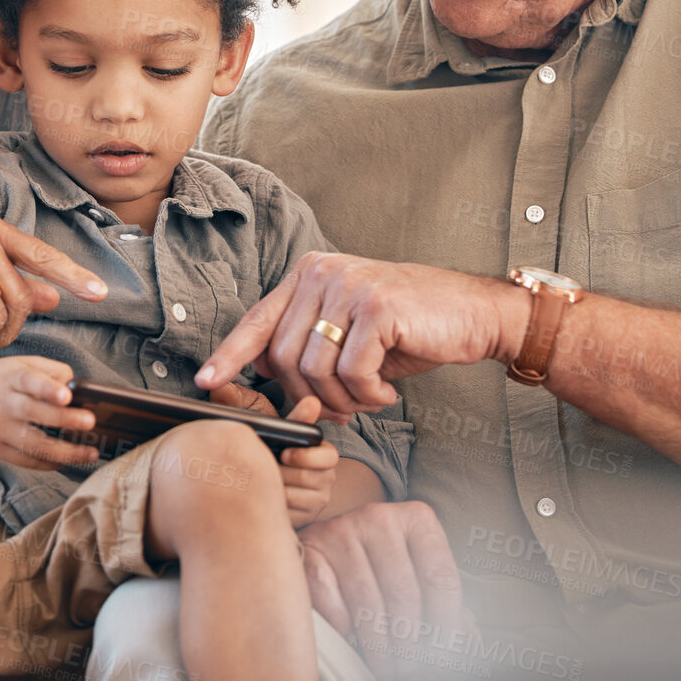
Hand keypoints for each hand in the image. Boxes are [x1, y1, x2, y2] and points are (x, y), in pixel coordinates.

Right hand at [0, 356, 101, 470]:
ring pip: (33, 444)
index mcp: (10, 377)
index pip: (29, 381)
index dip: (47, 388)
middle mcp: (2, 403)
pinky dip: (49, 463)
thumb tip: (78, 388)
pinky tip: (69, 461)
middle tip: (90, 422)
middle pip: (34, 413)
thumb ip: (50, 370)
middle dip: (64, 419)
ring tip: (90, 453)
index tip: (66, 395)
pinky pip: (26, 460)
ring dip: (65, 452)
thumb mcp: (20, 364)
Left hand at [196, 252, 526, 415]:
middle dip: (310, 396)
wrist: (473, 314)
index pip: (257, 320)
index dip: (229, 355)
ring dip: (342, 400)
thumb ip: (309, 344)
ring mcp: (349, 286)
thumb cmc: (411, 327)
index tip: (207, 382)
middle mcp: (323, 272)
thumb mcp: (350, 330)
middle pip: (283, 357)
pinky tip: (386, 392)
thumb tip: (266, 379)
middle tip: (344, 408)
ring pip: (315, 369)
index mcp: (309, 274)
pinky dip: (367, 395)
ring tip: (369, 398)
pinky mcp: (377, 307)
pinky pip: (351, 372)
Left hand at [210, 386, 336, 525]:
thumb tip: (219, 388)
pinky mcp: (305, 517)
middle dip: (278, 473)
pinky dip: (270, 507)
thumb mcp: (259, 421)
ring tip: (253, 481)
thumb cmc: (263, 444)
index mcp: (320, 451)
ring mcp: (317, 499)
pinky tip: (255, 499)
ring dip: (272, 490)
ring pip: (294, 498)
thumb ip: (243, 403)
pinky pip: (287, 515)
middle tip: (257, 469)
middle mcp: (325, 476)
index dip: (307, 456)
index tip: (285, 454)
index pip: (326, 455)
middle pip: (305, 479)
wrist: (266, 481)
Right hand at [299, 501, 475, 680]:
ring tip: (387, 670)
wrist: (333, 536)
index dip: (446, 627)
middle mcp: (380, 517)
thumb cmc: (384, 559)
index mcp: (417, 518)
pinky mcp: (311, 548)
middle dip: (411, 646)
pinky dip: (343, 627)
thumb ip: (444, 601)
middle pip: (405, 595)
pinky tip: (353, 641)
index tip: (443, 660)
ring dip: (379, 647)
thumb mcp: (418, 567)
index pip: (441, 579)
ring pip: (368, 603)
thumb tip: (470, 644)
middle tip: (412, 676)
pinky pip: (331, 599)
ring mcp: (342, 530)